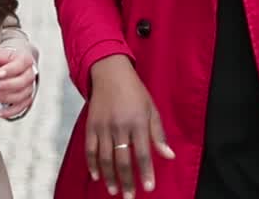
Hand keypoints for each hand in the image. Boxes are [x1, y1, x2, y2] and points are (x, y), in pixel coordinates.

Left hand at [0, 45, 38, 118]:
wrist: (16, 62)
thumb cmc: (8, 58)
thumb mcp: (1, 52)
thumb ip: (0, 56)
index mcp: (26, 59)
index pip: (21, 64)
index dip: (11, 70)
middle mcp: (31, 74)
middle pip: (23, 82)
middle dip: (6, 86)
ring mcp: (30, 87)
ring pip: (22, 96)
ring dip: (5, 98)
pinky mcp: (26, 99)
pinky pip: (20, 107)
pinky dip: (10, 112)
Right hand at [86, 55, 174, 197]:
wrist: (110, 73)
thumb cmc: (135, 92)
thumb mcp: (152, 109)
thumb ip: (158, 134)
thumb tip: (169, 156)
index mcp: (138, 121)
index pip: (143, 153)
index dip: (146, 172)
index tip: (149, 188)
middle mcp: (120, 125)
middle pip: (123, 160)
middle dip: (127, 181)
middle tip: (130, 197)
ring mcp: (103, 126)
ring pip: (104, 158)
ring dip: (110, 177)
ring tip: (114, 190)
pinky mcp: (90, 125)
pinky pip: (89, 150)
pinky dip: (92, 165)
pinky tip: (97, 176)